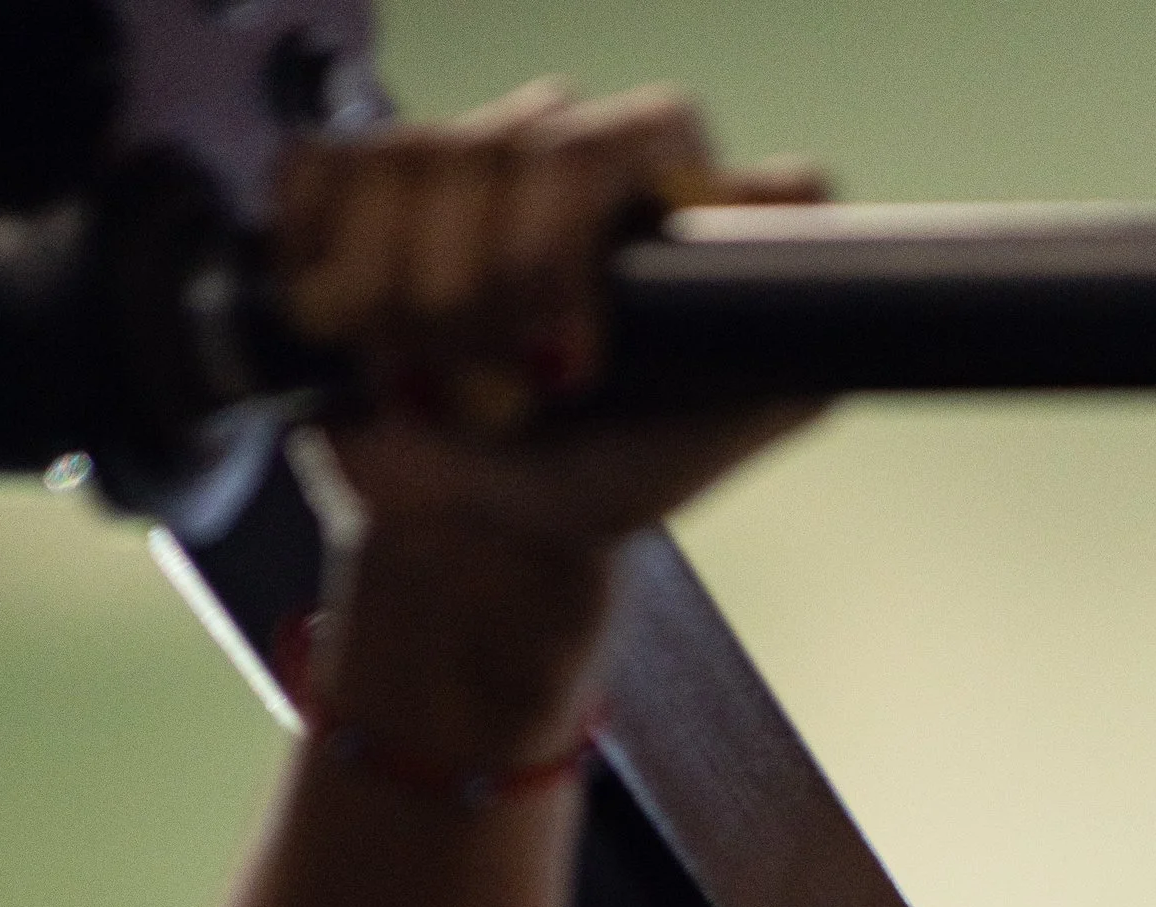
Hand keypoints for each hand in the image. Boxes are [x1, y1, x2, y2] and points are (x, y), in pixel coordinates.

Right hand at [274, 79, 829, 559]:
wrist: (481, 525)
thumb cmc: (600, 478)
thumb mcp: (707, 440)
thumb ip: (785, 360)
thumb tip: (829, 273)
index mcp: (656, 192)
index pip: (645, 134)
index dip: (580, 232)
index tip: (569, 363)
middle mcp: (563, 156)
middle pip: (514, 144)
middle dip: (491, 290)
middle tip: (497, 395)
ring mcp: (462, 162)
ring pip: (414, 156)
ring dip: (407, 295)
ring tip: (429, 382)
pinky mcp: (364, 182)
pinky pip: (326, 171)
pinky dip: (327, 260)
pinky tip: (355, 330)